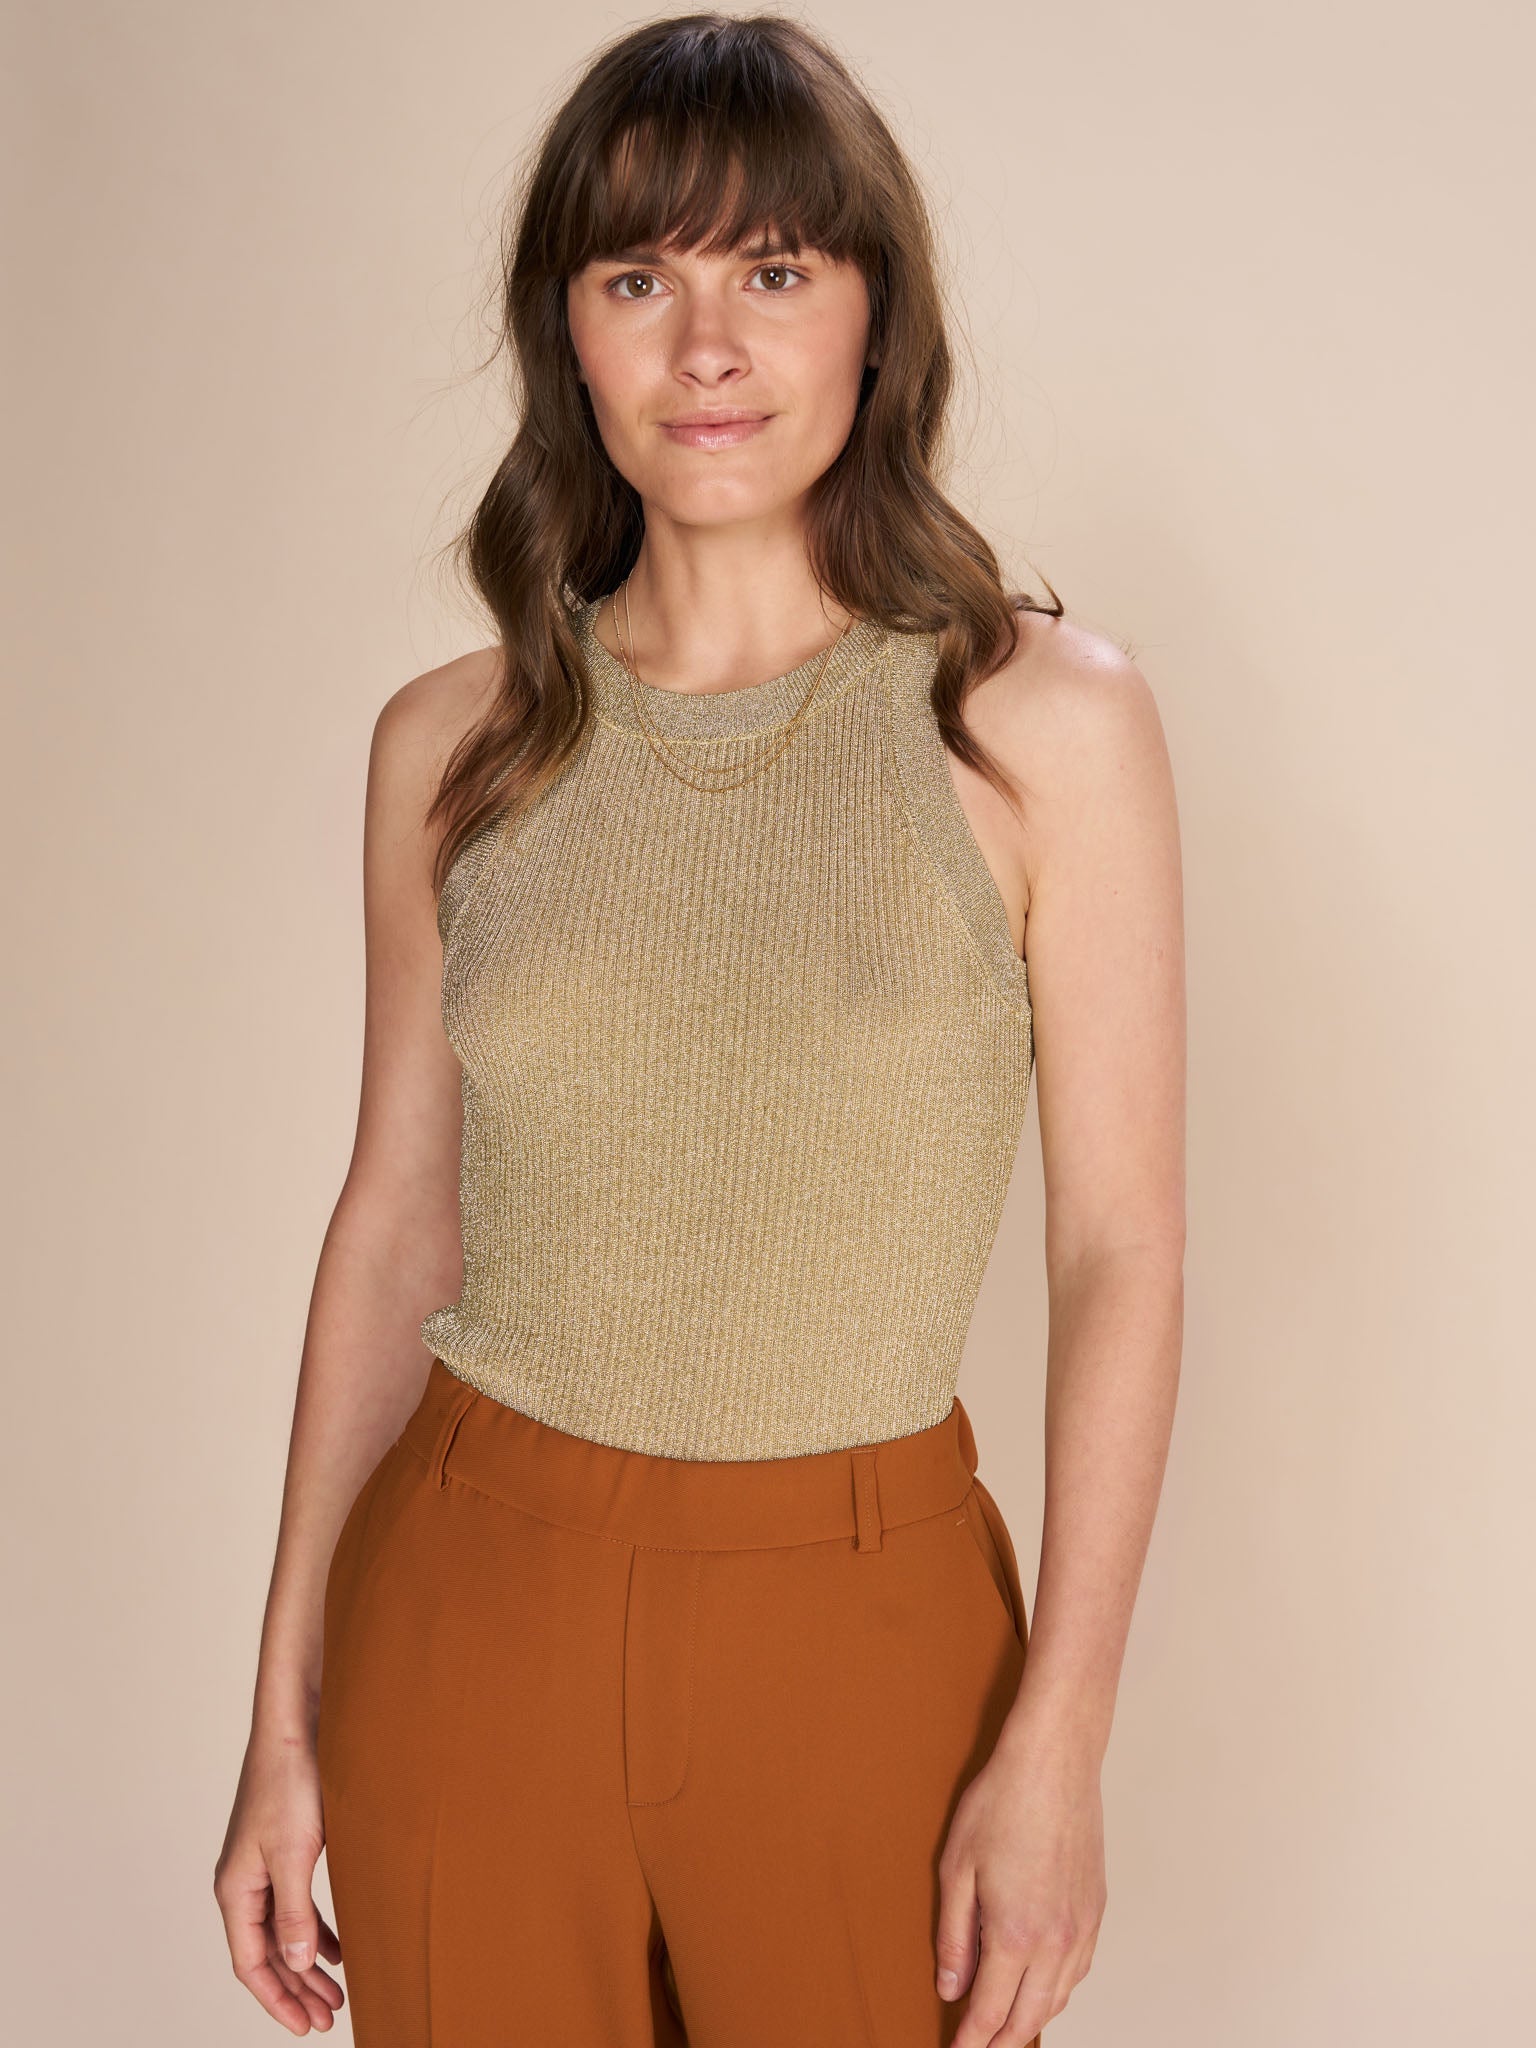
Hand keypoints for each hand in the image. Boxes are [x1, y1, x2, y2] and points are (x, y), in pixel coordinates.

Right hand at [214, 1725, 344, 2033]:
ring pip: (284, 1930)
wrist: (298, 1725)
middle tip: (327, 2018)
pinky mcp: (286, 1847)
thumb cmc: (290, 1782)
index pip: (252, 1962)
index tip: (305, 2026)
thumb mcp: (294, 1853)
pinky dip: (315, 1929)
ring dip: (308, 1962)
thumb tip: (298, 1962)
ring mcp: (264, 1865)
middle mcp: (244, 1882)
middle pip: (267, 1952)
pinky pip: (296, 1904)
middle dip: (296, 1989)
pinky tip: (337, 1945)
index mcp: (236, 1889)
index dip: (278, 1998)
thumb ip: (294, 1911)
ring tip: (336, 1992)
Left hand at [934, 1723, 1105, 2044]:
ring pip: (1059, 1998)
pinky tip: (1041, 1985)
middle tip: (978, 2047)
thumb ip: (954, 1935)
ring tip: (1005, 2025)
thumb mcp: (956, 1868)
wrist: (1054, 1762)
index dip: (971, 2040)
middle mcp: (1055, 1941)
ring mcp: (1082, 1927)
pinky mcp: (1097, 1909)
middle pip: (1029, 2017)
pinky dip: (1057, 1990)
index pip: (991, 2011)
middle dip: (1001, 2040)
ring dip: (1031, 2019)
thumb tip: (951, 1986)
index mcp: (1015, 1934)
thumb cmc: (1002, 1803)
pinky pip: (1079, 1970)